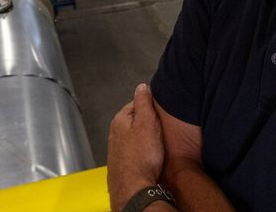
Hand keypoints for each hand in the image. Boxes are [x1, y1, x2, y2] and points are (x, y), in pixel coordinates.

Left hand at [108, 84, 165, 209]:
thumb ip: (144, 102)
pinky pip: (135, 150)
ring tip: (156, 147)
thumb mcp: (147, 123)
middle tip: (161, 132)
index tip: (161, 116)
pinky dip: (142, 152)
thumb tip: (142, 86)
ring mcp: (116, 148)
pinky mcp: (121, 162)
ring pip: (135, 136)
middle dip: (149, 124)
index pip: (137, 103)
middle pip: (136, 120)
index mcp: (120, 119)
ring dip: (146, 139)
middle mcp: (115, 133)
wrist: (134, 188)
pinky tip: (150, 158)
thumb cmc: (142, 158)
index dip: (152, 108)